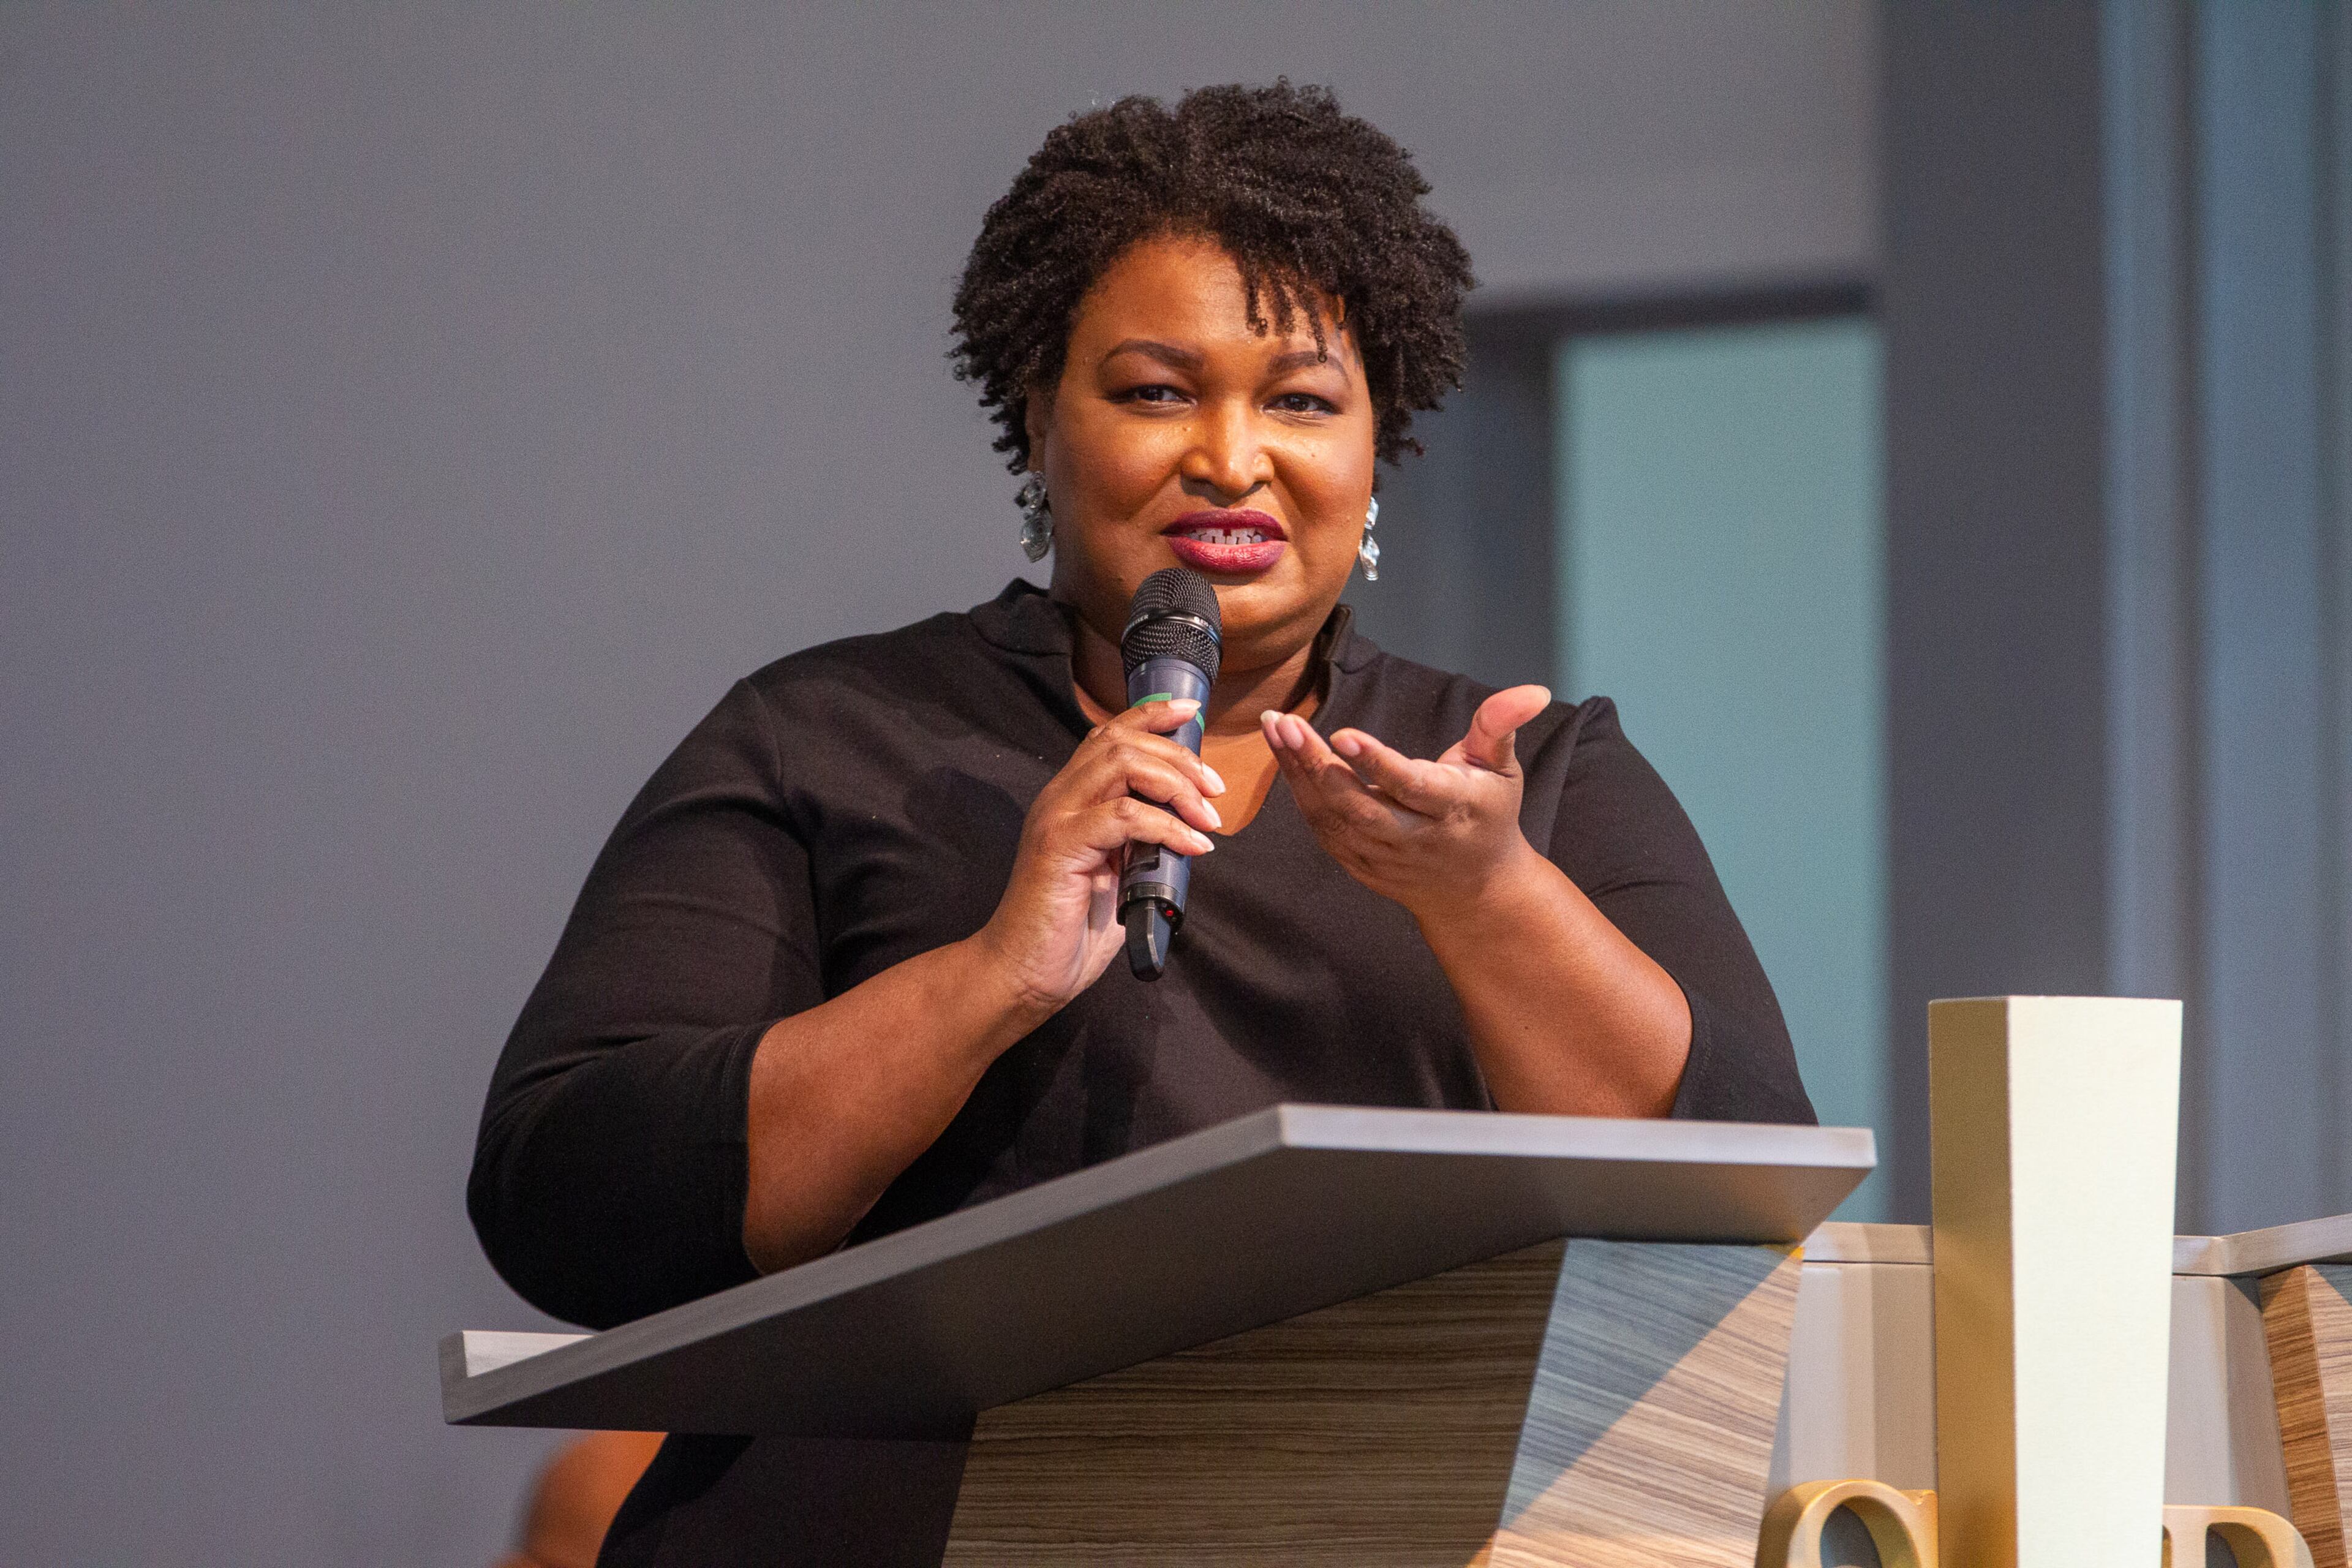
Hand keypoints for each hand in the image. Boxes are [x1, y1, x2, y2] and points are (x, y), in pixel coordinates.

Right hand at [976, 697, 1223, 1011]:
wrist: (1022, 974)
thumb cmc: (1070, 930)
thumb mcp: (1115, 873)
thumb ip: (1139, 842)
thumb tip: (1187, 827)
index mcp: (1071, 799)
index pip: (1107, 735)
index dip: (1149, 716)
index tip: (1189, 714)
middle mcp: (1059, 798)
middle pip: (1121, 742)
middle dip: (1178, 756)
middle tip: (1215, 788)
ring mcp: (1057, 819)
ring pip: (1122, 765)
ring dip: (1176, 784)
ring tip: (1207, 818)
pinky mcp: (1061, 846)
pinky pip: (1124, 817)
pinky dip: (1167, 826)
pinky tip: (1193, 847)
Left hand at [1263, 685, 1553, 923]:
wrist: (1476, 889)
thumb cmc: (1488, 813)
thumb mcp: (1501, 768)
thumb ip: (1501, 725)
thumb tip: (1533, 690)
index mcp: (1453, 809)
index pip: (1410, 787)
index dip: (1376, 763)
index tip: (1341, 734)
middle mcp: (1416, 839)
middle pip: (1360, 807)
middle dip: (1319, 767)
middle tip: (1287, 724)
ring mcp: (1384, 858)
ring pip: (1334, 820)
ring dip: (1299, 776)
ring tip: (1276, 729)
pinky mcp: (1361, 867)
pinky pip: (1325, 832)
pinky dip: (1301, 797)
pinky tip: (1285, 758)